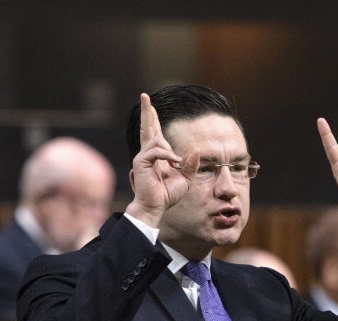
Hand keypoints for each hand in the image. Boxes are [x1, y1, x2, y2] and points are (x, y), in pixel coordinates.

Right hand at [125, 93, 198, 226]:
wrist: (155, 207)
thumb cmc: (167, 195)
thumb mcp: (185, 179)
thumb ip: (190, 165)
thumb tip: (196, 150)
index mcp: (158, 155)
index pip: (155, 133)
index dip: (153, 119)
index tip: (151, 106)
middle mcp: (149, 153)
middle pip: (147, 127)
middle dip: (146, 111)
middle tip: (144, 96)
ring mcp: (143, 156)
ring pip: (155, 139)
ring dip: (168, 150)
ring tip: (175, 166)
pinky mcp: (141, 162)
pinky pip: (156, 151)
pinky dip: (167, 156)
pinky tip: (174, 164)